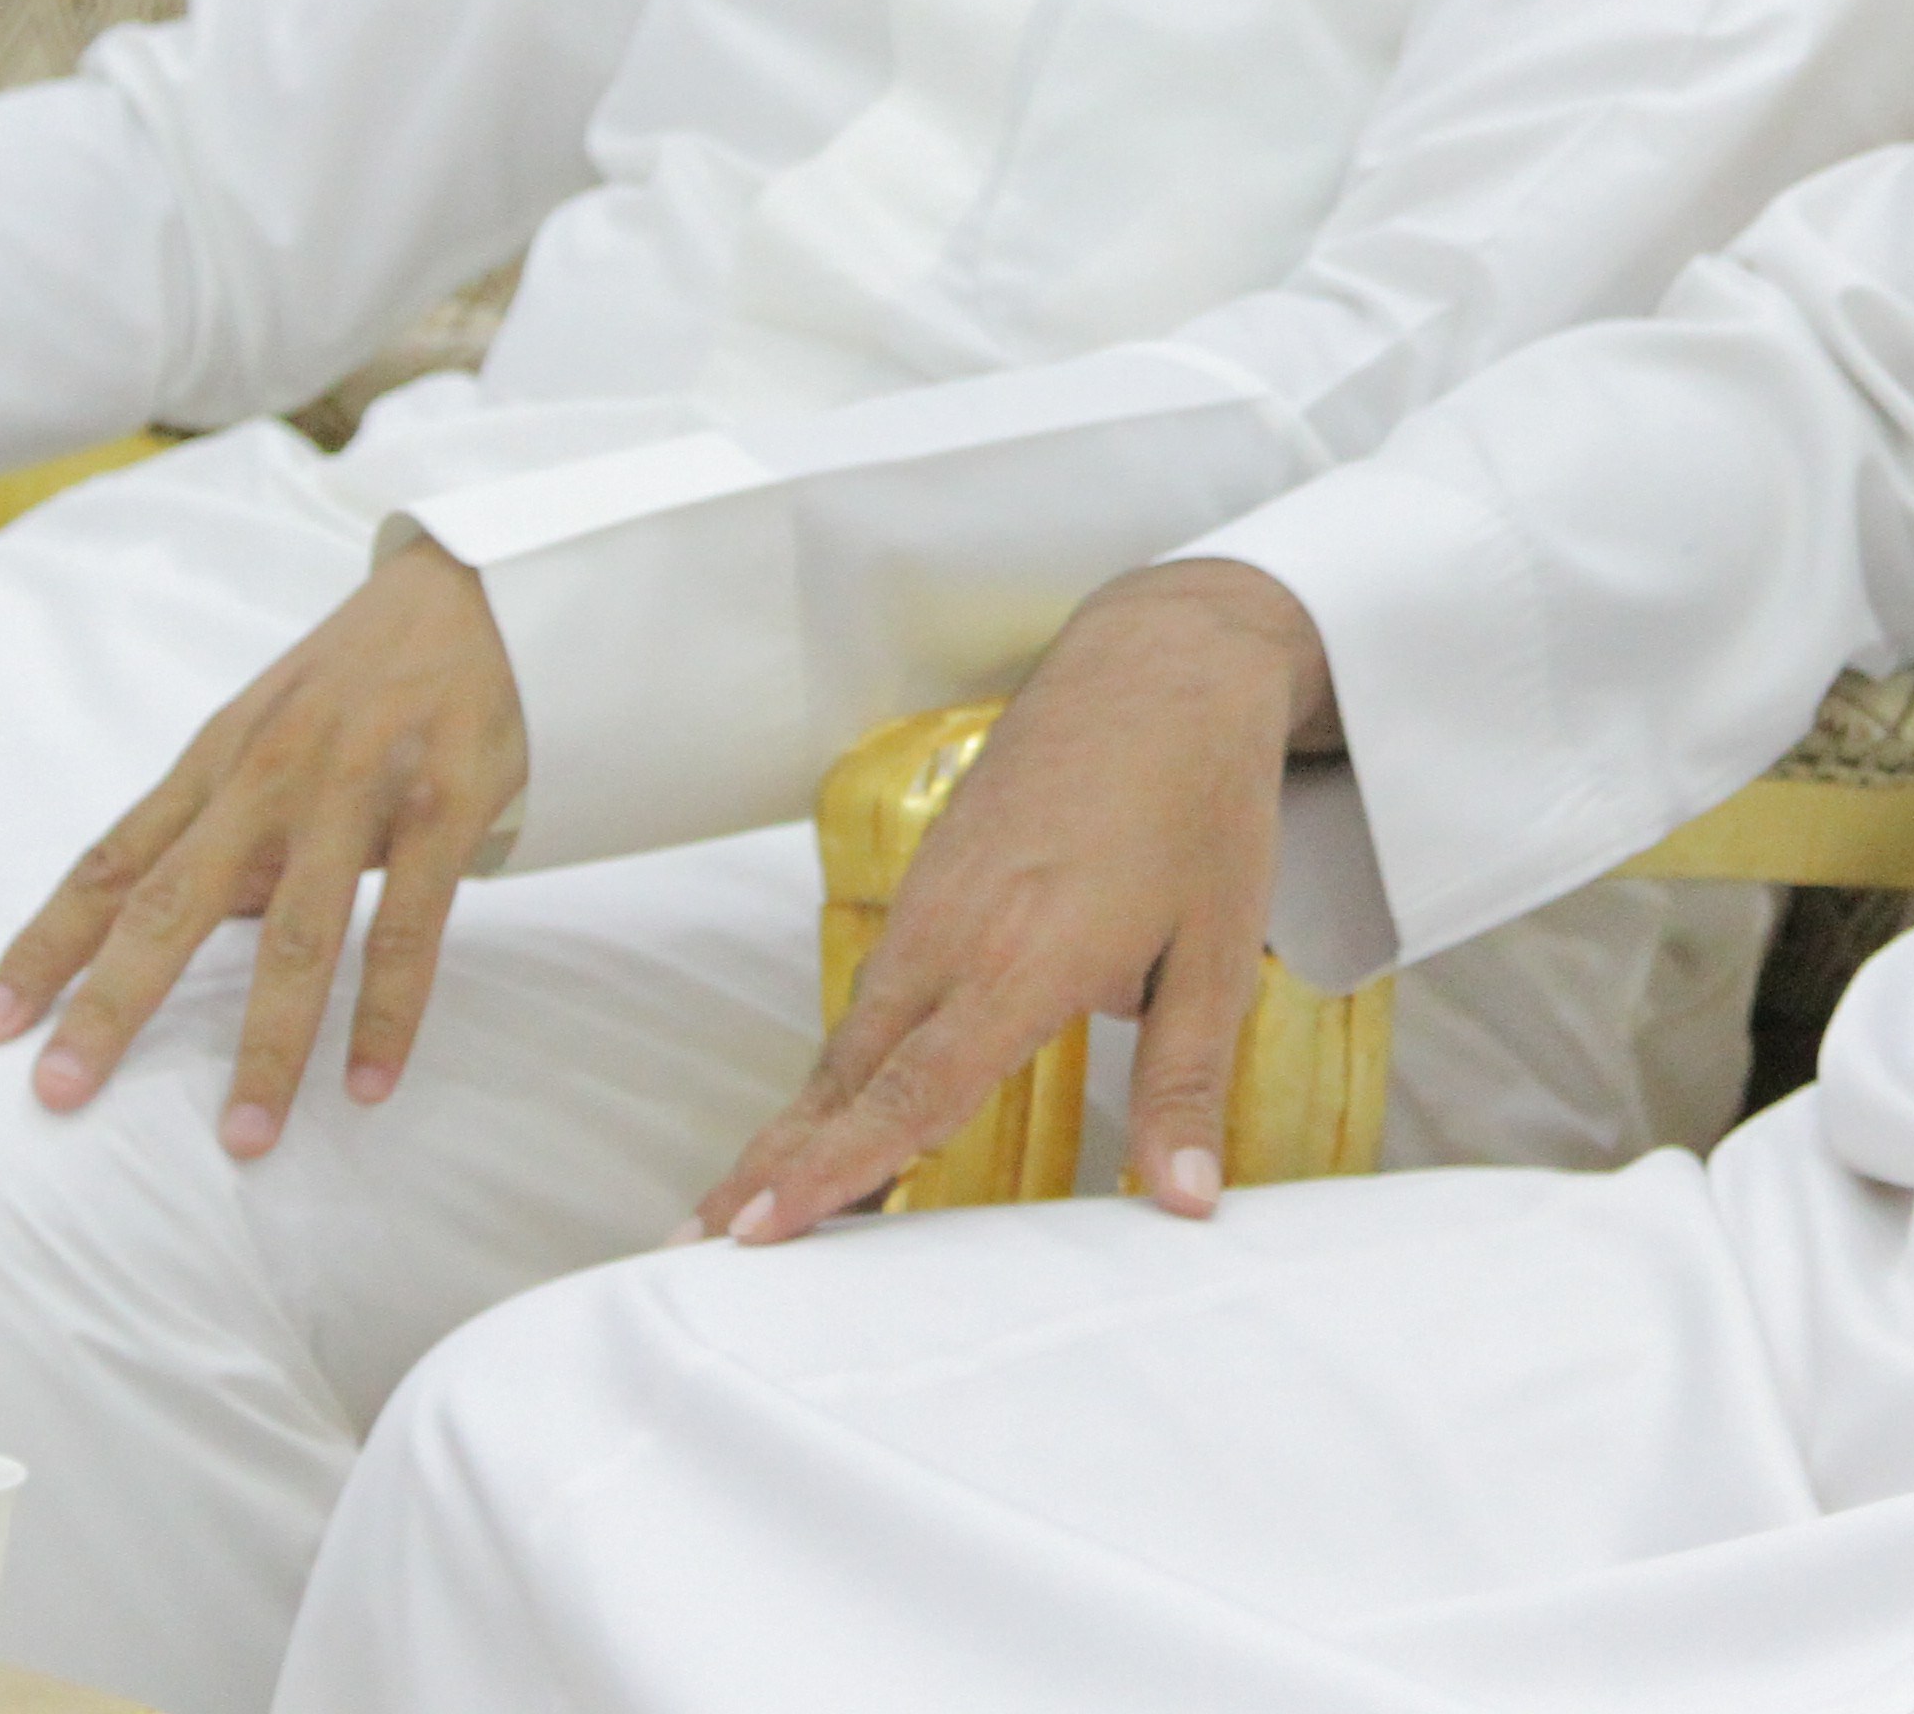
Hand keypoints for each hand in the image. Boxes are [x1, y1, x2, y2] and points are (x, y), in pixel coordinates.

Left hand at [0, 530, 526, 1153]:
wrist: (479, 592)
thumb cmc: (361, 678)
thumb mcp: (267, 730)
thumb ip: (215, 823)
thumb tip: (154, 927)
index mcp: (217, 761)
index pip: (113, 860)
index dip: (48, 943)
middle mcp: (271, 774)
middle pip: (174, 901)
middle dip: (113, 1001)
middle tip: (60, 1091)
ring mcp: (359, 788)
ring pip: (299, 931)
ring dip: (270, 1041)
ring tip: (244, 1136)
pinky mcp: (445, 801)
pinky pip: (411, 924)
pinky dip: (388, 1011)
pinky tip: (368, 1081)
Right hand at [690, 556, 1334, 1241]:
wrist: (1161, 668)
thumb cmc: (1200, 807)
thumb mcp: (1219, 954)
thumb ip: (1186, 1087)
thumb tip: (1187, 1204)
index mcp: (1024, 960)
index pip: (912, 1092)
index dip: (837, 1169)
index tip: (763, 1230)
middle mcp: (954, 934)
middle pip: (846, 1074)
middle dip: (770, 1164)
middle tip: (694, 1245)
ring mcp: (932, 902)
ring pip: (850, 1035)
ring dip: (797, 1119)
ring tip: (740, 1200)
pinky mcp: (931, 881)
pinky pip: (873, 992)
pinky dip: (838, 1062)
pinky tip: (828, 1107)